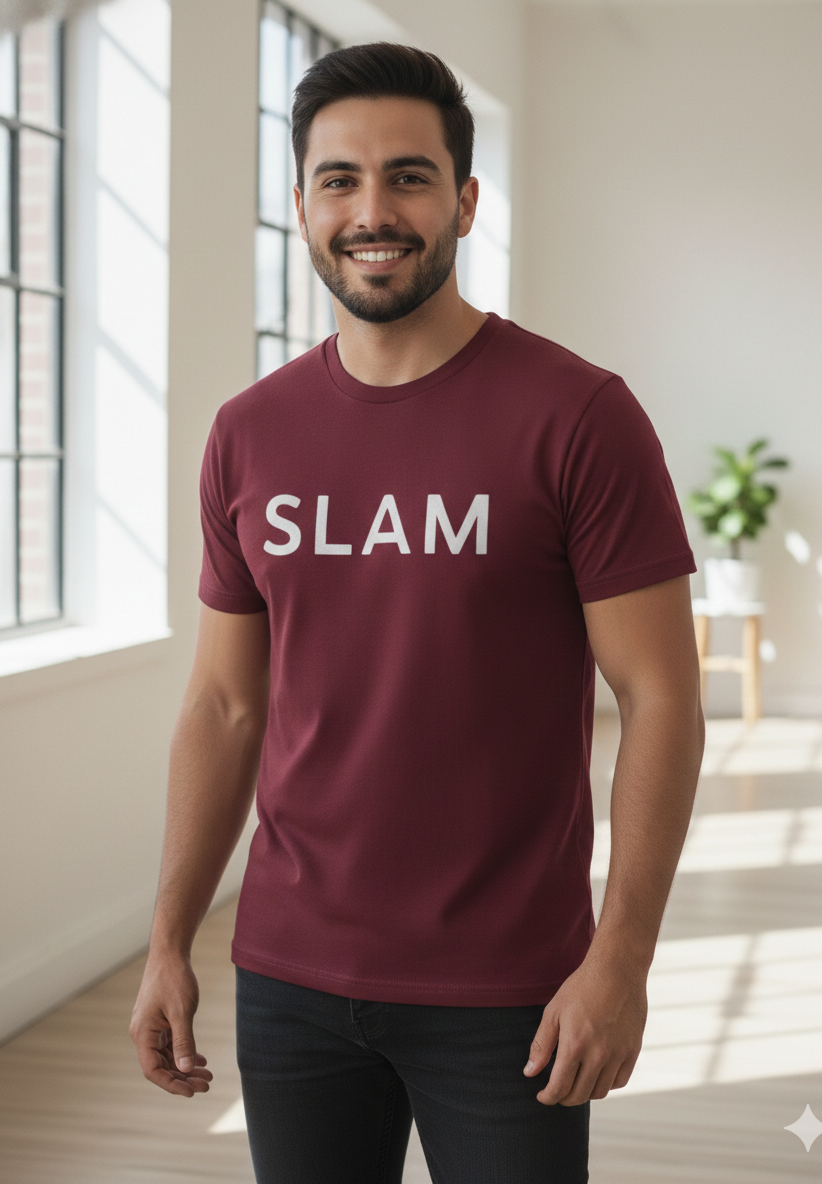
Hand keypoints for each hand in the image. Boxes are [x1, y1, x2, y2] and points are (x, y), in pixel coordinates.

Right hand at [129, 951, 212, 1096]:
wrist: (170, 953)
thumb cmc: (174, 979)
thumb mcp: (182, 1011)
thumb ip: (183, 1041)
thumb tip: (184, 1069)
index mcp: (142, 1034)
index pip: (153, 1071)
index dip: (172, 1084)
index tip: (192, 1091)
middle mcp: (143, 1034)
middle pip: (161, 1066)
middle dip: (183, 1078)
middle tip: (207, 1085)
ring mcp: (150, 1028)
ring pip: (167, 1057)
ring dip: (186, 1067)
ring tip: (207, 1076)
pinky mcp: (159, 1022)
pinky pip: (170, 1045)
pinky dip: (184, 1053)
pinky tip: (200, 1060)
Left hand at [523, 949, 647, 1105]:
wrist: (617, 971)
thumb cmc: (581, 988)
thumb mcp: (553, 1012)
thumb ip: (541, 1045)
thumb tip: (529, 1073)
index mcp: (574, 1045)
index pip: (559, 1087)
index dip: (548, 1097)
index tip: (542, 1096)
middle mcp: (598, 1055)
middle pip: (579, 1095)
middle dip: (564, 1098)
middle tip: (557, 1091)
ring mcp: (618, 1055)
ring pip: (600, 1092)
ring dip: (585, 1093)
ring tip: (576, 1082)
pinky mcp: (633, 1051)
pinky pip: (619, 1081)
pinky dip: (606, 1084)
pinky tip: (597, 1073)